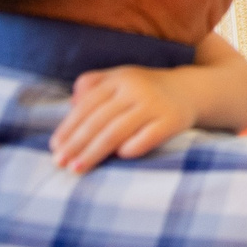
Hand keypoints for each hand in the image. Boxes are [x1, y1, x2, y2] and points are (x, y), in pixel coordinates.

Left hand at [50, 66, 198, 171]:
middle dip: (76, 144)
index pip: (88, 104)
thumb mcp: (120, 78)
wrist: (191, 90)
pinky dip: (131, 148)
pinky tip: (118, 158)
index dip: (69, 127)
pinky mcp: (172, 120)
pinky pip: (147, 137)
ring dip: (94, 152)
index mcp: (120, 78)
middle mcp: (136, 89)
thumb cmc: (146, 89)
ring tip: (77, 169)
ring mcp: (155, 104)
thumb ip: (93, 84)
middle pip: (99, 120)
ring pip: (117, 131)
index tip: (55, 147)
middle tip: (60, 163)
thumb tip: (70, 102)